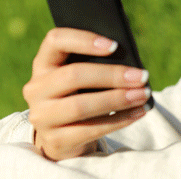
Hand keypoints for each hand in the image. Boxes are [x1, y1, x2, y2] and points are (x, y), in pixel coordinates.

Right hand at [23, 28, 150, 160]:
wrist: (64, 138)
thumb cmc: (81, 95)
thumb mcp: (83, 77)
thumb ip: (96, 64)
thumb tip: (131, 65)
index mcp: (43, 63)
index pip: (56, 40)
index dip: (84, 40)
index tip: (115, 46)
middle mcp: (36, 88)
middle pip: (73, 75)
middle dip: (112, 75)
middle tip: (142, 76)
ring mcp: (42, 116)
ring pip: (81, 106)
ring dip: (117, 99)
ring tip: (143, 95)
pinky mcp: (55, 140)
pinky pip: (90, 130)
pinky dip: (119, 120)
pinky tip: (138, 112)